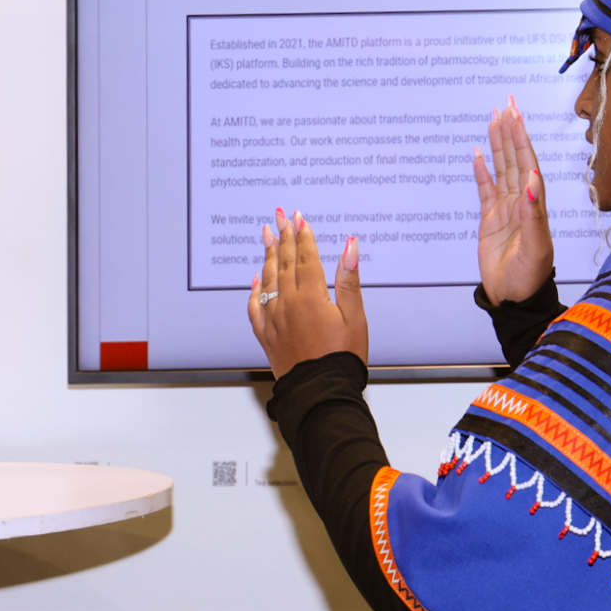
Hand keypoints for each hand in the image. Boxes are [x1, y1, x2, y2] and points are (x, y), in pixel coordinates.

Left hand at [246, 210, 366, 378]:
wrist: (320, 392)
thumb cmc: (343, 358)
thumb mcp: (354, 317)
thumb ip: (349, 280)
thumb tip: (349, 246)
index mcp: (310, 298)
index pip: (306, 258)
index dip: (303, 236)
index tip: (299, 218)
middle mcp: (287, 305)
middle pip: (285, 264)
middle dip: (283, 238)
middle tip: (280, 217)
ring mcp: (274, 320)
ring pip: (268, 280)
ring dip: (268, 256)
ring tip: (267, 237)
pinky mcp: (267, 336)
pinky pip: (255, 307)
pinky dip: (255, 290)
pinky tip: (256, 279)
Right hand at [474, 96, 554, 304]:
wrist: (514, 298)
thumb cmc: (530, 276)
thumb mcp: (535, 246)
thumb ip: (533, 213)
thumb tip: (533, 180)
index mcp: (535, 204)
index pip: (528, 162)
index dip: (522, 138)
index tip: (515, 116)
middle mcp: (522, 201)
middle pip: (515, 159)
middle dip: (511, 131)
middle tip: (505, 105)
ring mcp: (506, 209)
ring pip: (501, 169)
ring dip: (498, 145)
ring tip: (493, 120)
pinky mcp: (490, 219)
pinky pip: (486, 189)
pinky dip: (482, 171)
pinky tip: (479, 154)